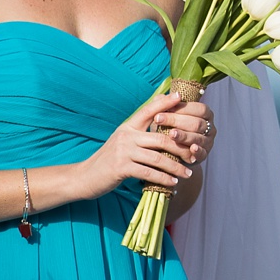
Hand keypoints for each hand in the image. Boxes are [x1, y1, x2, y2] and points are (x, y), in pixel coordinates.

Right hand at [82, 93, 211, 194]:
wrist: (85, 176)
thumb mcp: (123, 139)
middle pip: (161, 138)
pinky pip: (148, 173)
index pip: (149, 110)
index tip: (181, 97)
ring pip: (158, 158)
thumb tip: (161, 117)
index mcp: (128, 126)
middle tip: (194, 155)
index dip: (165, 102)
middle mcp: (126, 136)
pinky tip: (173, 183)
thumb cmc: (109, 159)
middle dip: (181, 148)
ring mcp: (123, 151)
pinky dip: (163, 178)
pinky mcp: (121, 167)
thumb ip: (140, 130)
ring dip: (175, 167)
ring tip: (188, 173)